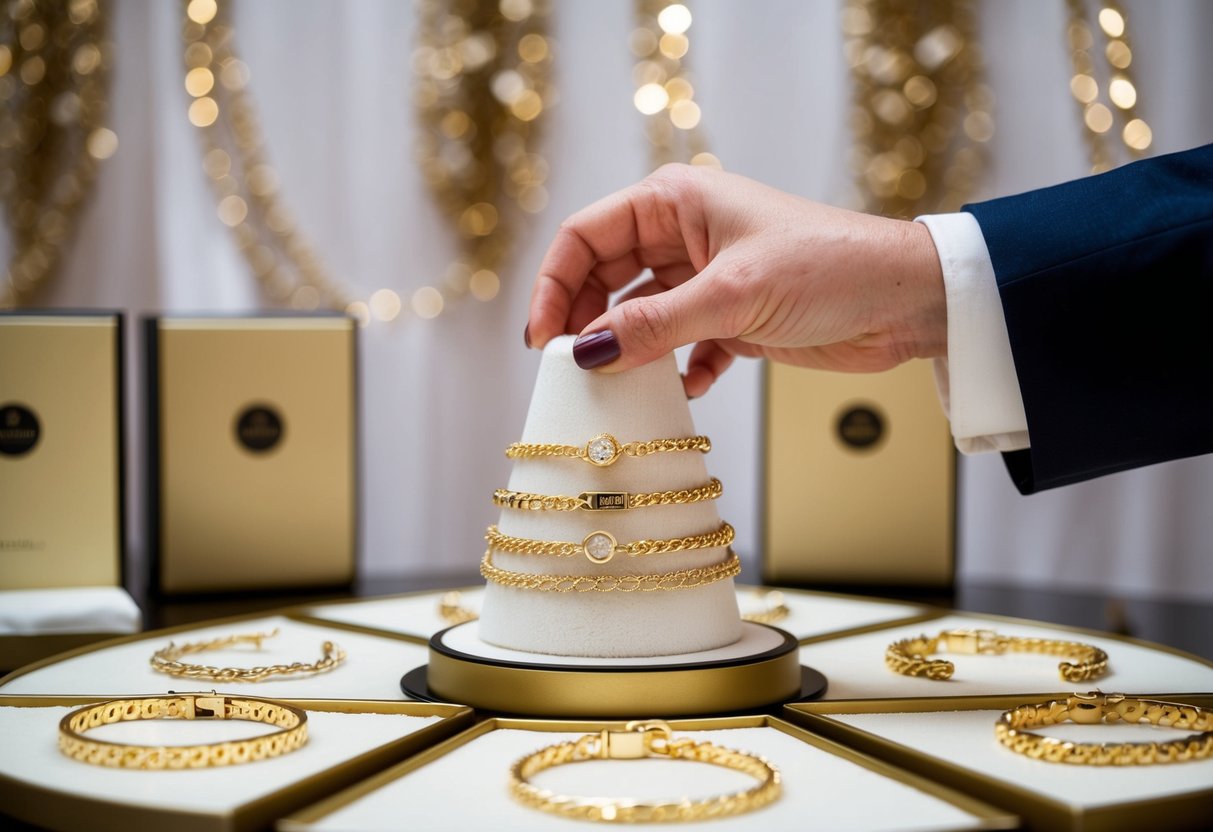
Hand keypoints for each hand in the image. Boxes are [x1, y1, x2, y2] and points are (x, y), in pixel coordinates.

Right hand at [525, 164, 946, 397]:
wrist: (907, 301)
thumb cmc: (830, 267)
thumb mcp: (732, 295)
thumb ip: (654, 324)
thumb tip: (587, 352)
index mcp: (676, 203)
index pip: (587, 237)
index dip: (555, 284)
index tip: (544, 339)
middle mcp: (685, 236)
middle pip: (605, 277)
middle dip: (585, 321)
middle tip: (569, 368)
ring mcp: (707, 280)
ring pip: (640, 316)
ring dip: (628, 351)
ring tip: (614, 387)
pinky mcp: (732, 320)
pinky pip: (681, 347)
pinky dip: (676, 371)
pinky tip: (683, 391)